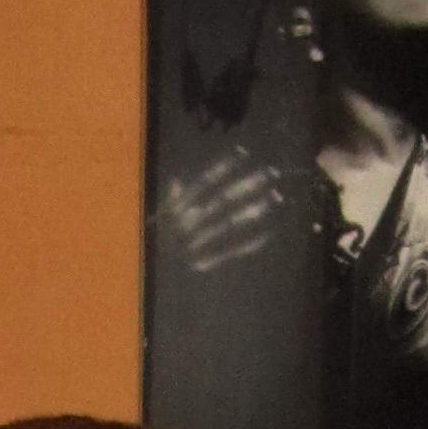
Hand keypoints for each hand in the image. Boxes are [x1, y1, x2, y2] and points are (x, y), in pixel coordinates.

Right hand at [157, 151, 290, 286]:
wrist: (150, 276)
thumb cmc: (154, 245)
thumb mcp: (157, 220)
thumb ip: (169, 200)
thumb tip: (177, 181)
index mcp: (177, 210)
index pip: (204, 183)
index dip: (224, 167)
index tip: (245, 152)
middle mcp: (188, 223)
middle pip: (224, 199)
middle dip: (249, 185)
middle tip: (273, 173)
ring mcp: (198, 243)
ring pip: (232, 222)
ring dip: (255, 209)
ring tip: (277, 196)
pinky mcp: (208, 263)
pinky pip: (233, 251)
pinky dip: (251, 241)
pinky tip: (270, 230)